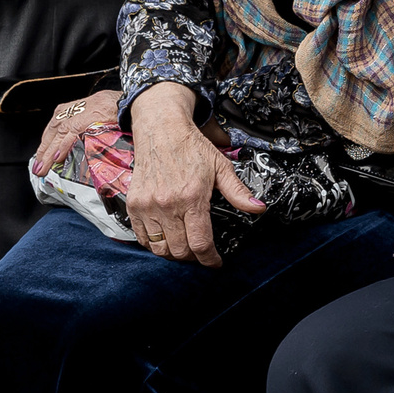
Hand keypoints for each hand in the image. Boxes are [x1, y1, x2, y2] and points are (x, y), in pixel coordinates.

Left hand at [31, 88, 118, 174]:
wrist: (125, 100)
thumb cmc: (112, 107)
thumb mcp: (91, 114)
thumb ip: (81, 128)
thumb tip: (74, 145)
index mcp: (70, 109)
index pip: (52, 130)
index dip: (45, 146)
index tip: (41, 158)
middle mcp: (69, 112)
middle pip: (51, 135)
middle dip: (43, 153)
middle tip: (38, 169)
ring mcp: (75, 116)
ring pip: (57, 138)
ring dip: (48, 155)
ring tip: (43, 168)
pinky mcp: (83, 121)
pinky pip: (69, 137)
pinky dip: (62, 148)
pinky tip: (57, 158)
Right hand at [124, 81, 263, 265]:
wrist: (161, 130)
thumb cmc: (191, 147)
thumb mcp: (221, 167)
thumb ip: (238, 192)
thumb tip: (259, 208)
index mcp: (192, 197)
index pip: (200, 243)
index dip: (209, 259)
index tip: (215, 263)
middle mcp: (168, 204)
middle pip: (180, 250)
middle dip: (194, 256)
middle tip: (201, 251)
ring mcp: (148, 205)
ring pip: (160, 248)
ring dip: (173, 253)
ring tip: (183, 246)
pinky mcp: (134, 205)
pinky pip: (142, 238)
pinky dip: (154, 244)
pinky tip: (165, 238)